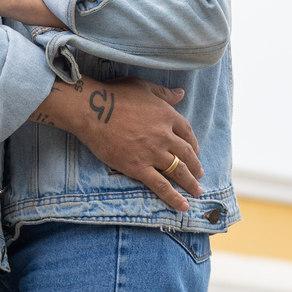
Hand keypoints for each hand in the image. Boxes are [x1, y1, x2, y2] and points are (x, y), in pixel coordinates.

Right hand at [33, 77, 202, 212]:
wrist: (92, 110)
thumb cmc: (114, 94)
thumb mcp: (143, 86)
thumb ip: (163, 93)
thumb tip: (180, 93)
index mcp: (167, 116)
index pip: (187, 133)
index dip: (193, 144)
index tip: (195, 151)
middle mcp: (165, 136)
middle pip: (186, 154)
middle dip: (195, 166)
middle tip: (199, 175)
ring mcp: (153, 153)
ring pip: (177, 170)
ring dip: (190, 182)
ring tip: (197, 191)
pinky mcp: (138, 168)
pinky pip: (160, 185)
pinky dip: (173, 196)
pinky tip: (183, 205)